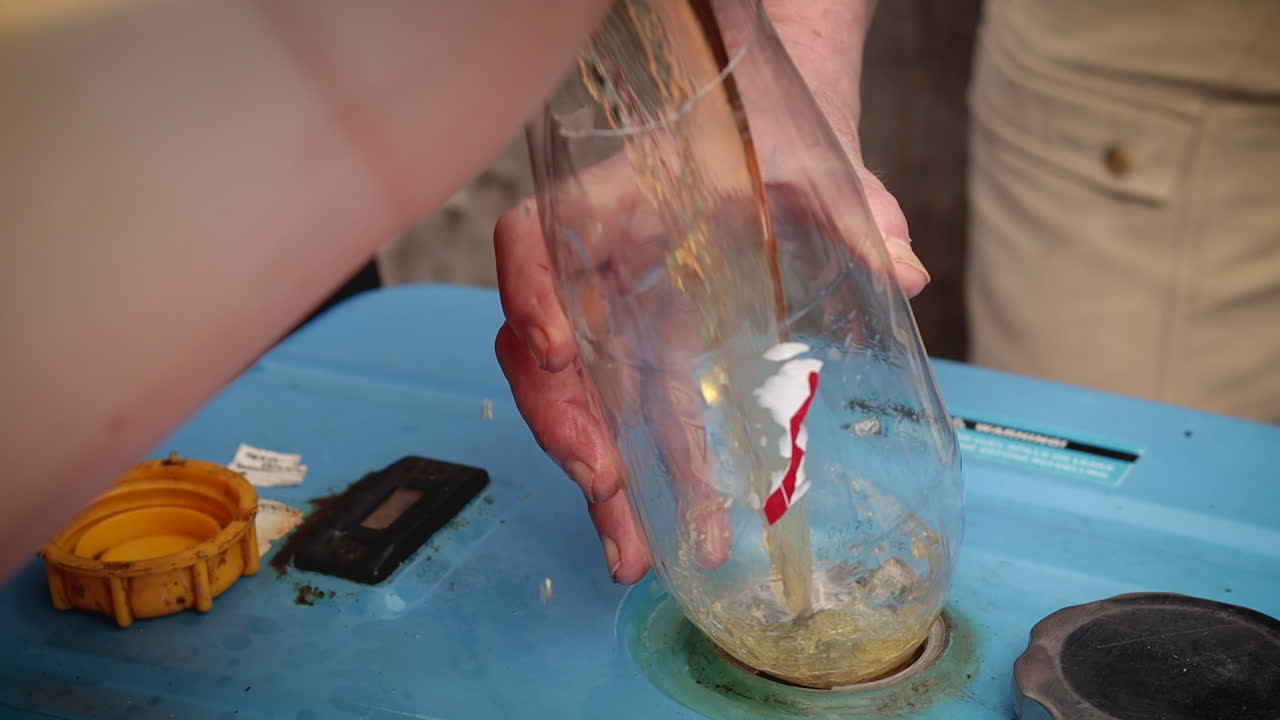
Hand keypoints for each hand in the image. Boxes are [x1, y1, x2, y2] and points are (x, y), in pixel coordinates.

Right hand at [495, 1, 924, 583]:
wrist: (770, 136)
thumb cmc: (777, 138)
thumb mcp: (822, 167)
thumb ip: (859, 212)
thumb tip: (908, 272)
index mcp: (618, 200)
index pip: (536, 235)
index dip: (527, 290)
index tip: (551, 350)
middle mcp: (599, 263)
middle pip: (543, 345)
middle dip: (565, 421)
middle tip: (605, 488)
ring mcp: (620, 312)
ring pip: (579, 398)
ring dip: (598, 473)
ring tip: (634, 551)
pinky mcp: (650, 350)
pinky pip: (628, 414)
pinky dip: (644, 473)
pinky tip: (668, 529)